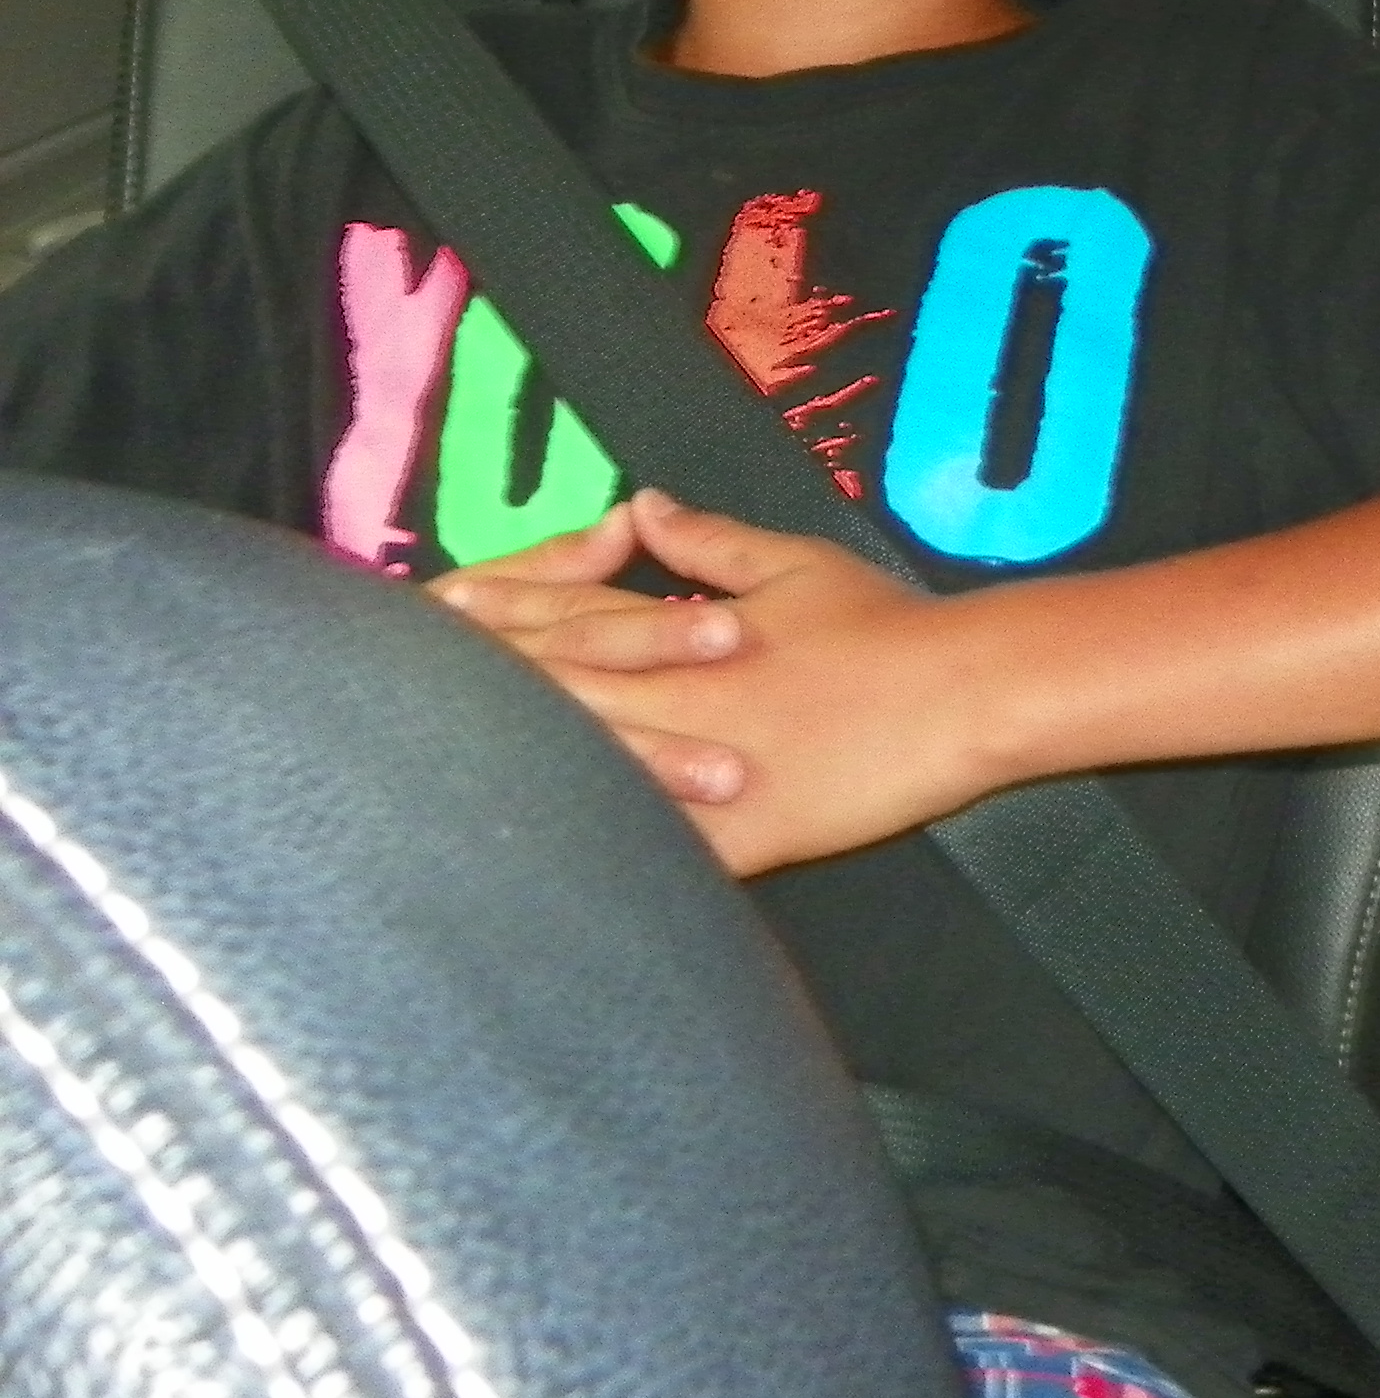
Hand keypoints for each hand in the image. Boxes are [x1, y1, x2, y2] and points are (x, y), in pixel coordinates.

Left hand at [447, 492, 993, 875]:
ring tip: (437, 796)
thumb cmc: (885, 625)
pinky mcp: (744, 836)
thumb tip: (641, 509)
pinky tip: (549, 888)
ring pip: (594, 778)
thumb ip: (710, 543)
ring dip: (522, 778)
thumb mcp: (796, 565)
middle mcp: (681, 701)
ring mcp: (706, 771)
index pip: (579, 621)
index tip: (443, 612)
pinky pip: (660, 859)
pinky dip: (606, 868)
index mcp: (690, 635)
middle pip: (562, 698)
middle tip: (400, 693)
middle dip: (483, 691)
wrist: (961, 692)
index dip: (508, 617)